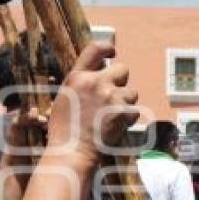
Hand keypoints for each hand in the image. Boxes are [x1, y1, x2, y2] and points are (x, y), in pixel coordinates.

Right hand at [46, 42, 138, 165]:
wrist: (71, 151)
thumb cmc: (64, 129)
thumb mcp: (65, 97)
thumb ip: (81, 82)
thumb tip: (99, 72)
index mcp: (77, 77)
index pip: (95, 49)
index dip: (107, 48)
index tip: (113, 52)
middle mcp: (95, 82)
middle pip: (122, 69)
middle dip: (120, 82)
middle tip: (113, 97)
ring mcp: (110, 96)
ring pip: (131, 92)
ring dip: (125, 102)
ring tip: (111, 116)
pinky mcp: (122, 111)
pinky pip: (134, 110)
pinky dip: (128, 119)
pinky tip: (115, 127)